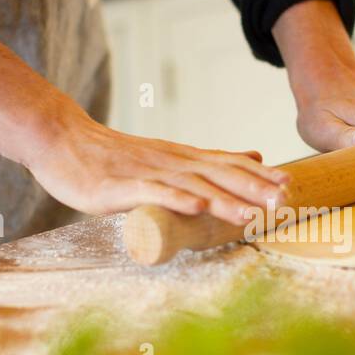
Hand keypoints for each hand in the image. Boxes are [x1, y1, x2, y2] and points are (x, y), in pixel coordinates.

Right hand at [26, 105, 289, 223]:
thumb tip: (252, 156)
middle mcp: (172, 163)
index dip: (260, 175)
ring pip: (193, 187)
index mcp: (184, 159)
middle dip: (253, 189)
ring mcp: (148, 174)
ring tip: (251, 214)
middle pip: (219, 175)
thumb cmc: (114, 157)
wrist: (62, 141)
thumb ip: (208, 161)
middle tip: (285, 201)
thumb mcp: (168, 157)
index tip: (291, 184)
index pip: (229, 165)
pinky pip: (154, 193)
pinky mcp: (123, 187)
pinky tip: (197, 209)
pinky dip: (177, 200)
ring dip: (224, 200)